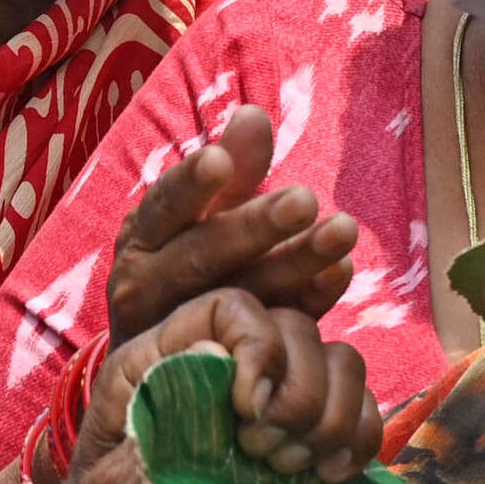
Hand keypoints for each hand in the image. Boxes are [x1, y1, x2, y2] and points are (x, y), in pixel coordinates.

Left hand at [48, 289, 378, 483]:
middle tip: (266, 452)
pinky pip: (359, 413)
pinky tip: (335, 477)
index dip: (257, 343)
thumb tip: (213, 354)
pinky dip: (361, 437)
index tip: (252, 408)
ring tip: (297, 468)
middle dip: (298, 390)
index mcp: (160, 362)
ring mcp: (270, 406)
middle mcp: (221, 371)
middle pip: (295, 329)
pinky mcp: (305, 446)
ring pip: (338, 363)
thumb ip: (160, 422)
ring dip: (333, 413)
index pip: (228, 308)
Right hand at [105, 108, 358, 348]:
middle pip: (202, 256)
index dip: (190, 185)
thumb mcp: (197, 217)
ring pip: (239, 297)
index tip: (219, 159)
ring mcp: (181, 333)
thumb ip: (230, 172)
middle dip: (255, 227)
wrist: (156, 365)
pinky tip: (340, 273)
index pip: (163, 207)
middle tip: (305, 200)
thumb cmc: (184, 265)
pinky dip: (307, 302)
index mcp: (141, 239)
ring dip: (295, 264)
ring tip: (343, 232)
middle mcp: (149, 287)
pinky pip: (268, 334)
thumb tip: (254, 113)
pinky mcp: (217, 370)